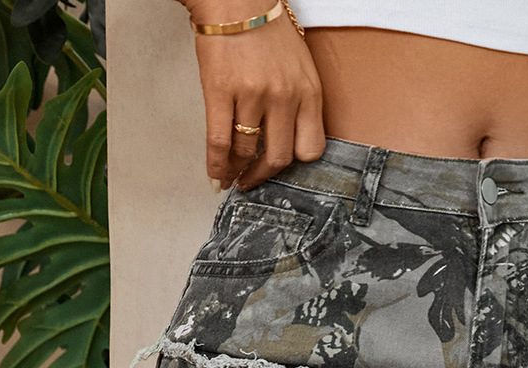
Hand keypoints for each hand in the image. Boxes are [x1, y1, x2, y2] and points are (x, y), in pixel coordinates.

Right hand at [187, 3, 325, 192]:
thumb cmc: (266, 28)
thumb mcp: (300, 66)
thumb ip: (299, 101)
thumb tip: (286, 137)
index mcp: (308, 92)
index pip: (311, 148)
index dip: (295, 165)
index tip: (281, 169)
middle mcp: (284, 97)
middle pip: (278, 157)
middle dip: (262, 175)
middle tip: (251, 180)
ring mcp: (253, 96)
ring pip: (246, 152)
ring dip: (236, 171)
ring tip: (230, 176)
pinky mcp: (222, 92)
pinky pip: (219, 142)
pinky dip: (217, 165)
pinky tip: (216, 175)